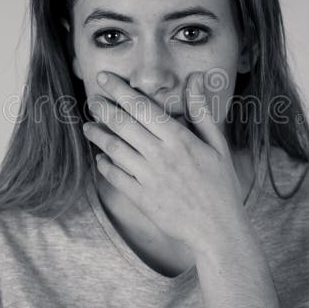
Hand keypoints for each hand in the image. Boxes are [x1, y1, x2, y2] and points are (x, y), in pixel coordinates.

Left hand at [82, 70, 248, 255]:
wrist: (218, 230)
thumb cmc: (221, 185)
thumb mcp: (217, 145)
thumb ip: (201, 111)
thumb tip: (196, 78)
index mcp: (179, 139)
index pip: (142, 106)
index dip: (119, 90)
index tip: (105, 77)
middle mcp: (161, 155)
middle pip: (123, 124)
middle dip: (103, 108)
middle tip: (91, 99)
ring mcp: (149, 178)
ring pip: (115, 149)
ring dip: (98, 135)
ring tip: (88, 126)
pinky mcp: (142, 199)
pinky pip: (116, 177)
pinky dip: (105, 166)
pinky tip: (101, 158)